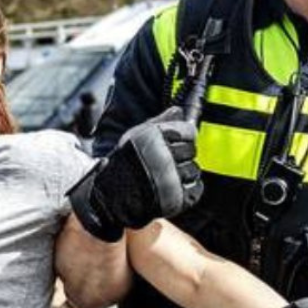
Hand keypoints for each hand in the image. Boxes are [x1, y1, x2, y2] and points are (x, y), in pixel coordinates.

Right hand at [69, 107, 201, 241]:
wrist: (112, 195)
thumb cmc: (124, 163)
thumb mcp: (136, 135)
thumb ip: (160, 121)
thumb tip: (178, 110)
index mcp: (155, 138)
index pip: (189, 132)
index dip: (185, 136)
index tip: (178, 141)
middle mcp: (164, 157)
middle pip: (192, 150)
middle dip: (183, 155)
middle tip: (167, 162)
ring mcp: (171, 179)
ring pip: (194, 170)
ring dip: (185, 173)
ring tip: (167, 176)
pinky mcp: (176, 197)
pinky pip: (195, 189)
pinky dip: (188, 189)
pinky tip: (173, 187)